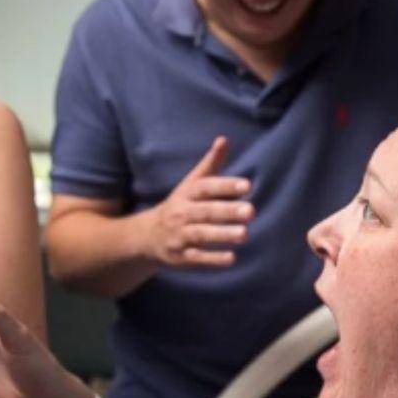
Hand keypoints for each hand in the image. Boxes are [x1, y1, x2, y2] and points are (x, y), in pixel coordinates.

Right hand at [144, 136, 253, 267]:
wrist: (146, 236)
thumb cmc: (179, 205)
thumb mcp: (190, 184)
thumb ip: (210, 164)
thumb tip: (224, 139)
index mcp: (186, 194)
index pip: (205, 187)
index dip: (225, 185)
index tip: (247, 185)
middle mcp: (181, 213)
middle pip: (205, 212)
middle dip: (227, 211)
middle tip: (251, 211)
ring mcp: (179, 236)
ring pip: (200, 234)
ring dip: (222, 235)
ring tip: (245, 233)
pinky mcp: (181, 256)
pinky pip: (197, 257)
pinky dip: (213, 259)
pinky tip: (232, 258)